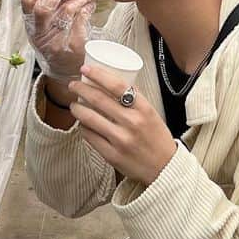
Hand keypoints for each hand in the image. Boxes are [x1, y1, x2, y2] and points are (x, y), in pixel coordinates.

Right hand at [20, 0, 95, 80]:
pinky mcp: (75, 45)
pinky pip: (82, 18)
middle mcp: (41, 34)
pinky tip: (89, 5)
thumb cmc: (57, 43)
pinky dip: (88, 6)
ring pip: (66, 11)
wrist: (66, 70)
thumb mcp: (45, 25)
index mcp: (32, 25)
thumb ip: (50, 4)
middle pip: (43, 7)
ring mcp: (57, 41)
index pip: (28, 0)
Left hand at [69, 64, 177, 185]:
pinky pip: (90, 136)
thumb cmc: (157, 138)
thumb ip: (134, 99)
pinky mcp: (112, 155)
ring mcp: (121, 140)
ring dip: (77, 108)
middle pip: (99, 99)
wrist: (164, 168)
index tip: (85, 69)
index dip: (98, 74)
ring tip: (74, 105)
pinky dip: (83, 127)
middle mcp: (132, 123)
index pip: (117, 85)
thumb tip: (111, 82)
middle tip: (73, 85)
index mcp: (144, 109)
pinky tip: (82, 124)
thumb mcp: (151, 114)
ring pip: (90, 118)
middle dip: (81, 89)